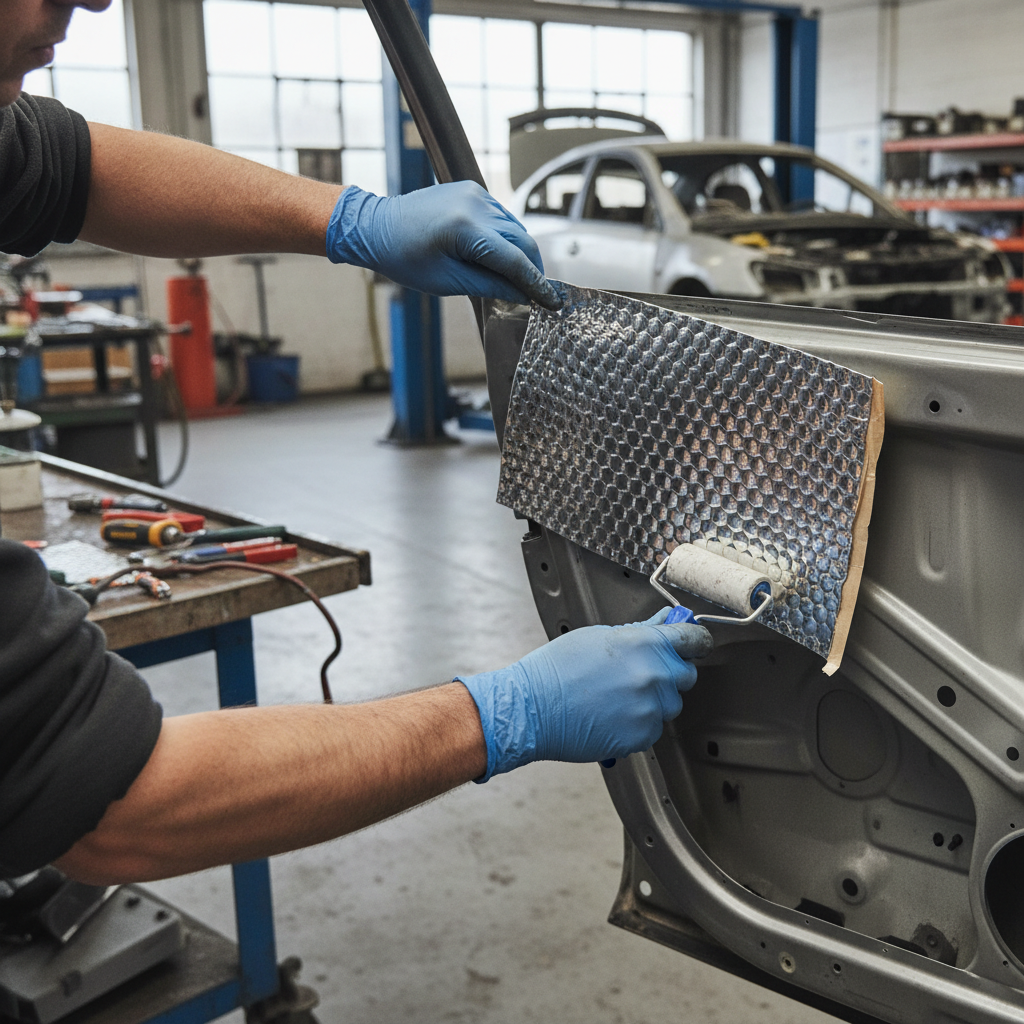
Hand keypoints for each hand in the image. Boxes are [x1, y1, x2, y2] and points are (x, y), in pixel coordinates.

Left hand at [326, 181, 560, 308]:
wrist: (375, 226)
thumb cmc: (401, 257)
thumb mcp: (446, 281)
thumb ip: (489, 286)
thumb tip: (521, 296)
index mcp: (465, 228)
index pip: (514, 260)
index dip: (536, 284)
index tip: (550, 302)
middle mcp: (474, 204)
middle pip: (522, 240)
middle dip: (533, 269)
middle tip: (538, 294)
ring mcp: (474, 193)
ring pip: (515, 228)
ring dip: (521, 254)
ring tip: (520, 280)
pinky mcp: (471, 190)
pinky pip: (501, 217)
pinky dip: (507, 238)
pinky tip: (503, 257)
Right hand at [457, 610, 712, 780]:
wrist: (531, 708)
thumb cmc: (557, 669)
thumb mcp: (599, 636)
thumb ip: (640, 631)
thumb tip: (665, 621)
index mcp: (645, 644)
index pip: (694, 639)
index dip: (693, 641)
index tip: (691, 644)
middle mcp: (654, 676)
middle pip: (686, 675)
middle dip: (669, 673)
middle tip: (639, 673)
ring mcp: (650, 709)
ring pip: (670, 704)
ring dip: (653, 700)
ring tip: (616, 697)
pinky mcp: (642, 737)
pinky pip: (654, 728)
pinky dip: (639, 724)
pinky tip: (612, 715)